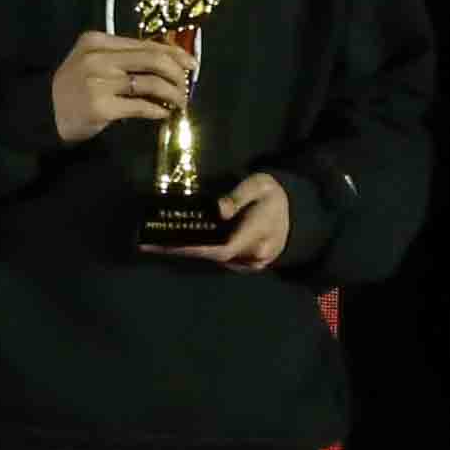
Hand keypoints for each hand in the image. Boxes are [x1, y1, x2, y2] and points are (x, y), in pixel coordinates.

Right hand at [48, 33, 195, 143]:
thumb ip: (122, 57)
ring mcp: (99, 82)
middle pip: (153, 59)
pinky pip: (140, 107)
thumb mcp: (91, 61)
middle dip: (177, 73)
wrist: (43, 112)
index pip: (145, 43)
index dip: (174, 53)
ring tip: (179, 103)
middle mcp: (98, 58)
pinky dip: (157, 110)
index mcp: (96, 41)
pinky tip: (164, 114)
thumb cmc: (72, 87)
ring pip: (151, 83)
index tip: (191, 65)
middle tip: (187, 86)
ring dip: (172, 94)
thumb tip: (168, 60)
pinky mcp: (101, 107)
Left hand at [154, 171, 294, 271]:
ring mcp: (254, 263)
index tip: (169, 245)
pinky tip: (180, 245)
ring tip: (157, 244)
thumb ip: (239, 195)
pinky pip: (223, 261)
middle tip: (150, 245)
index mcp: (258, 233)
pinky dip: (202, 254)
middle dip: (182, 251)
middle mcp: (256, 254)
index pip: (222, 249)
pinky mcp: (250, 265)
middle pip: (214, 257)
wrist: (299, 212)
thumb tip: (219, 210)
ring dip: (189, 253)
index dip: (195, 249)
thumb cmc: (274, 195)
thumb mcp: (260, 184)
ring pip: (217, 261)